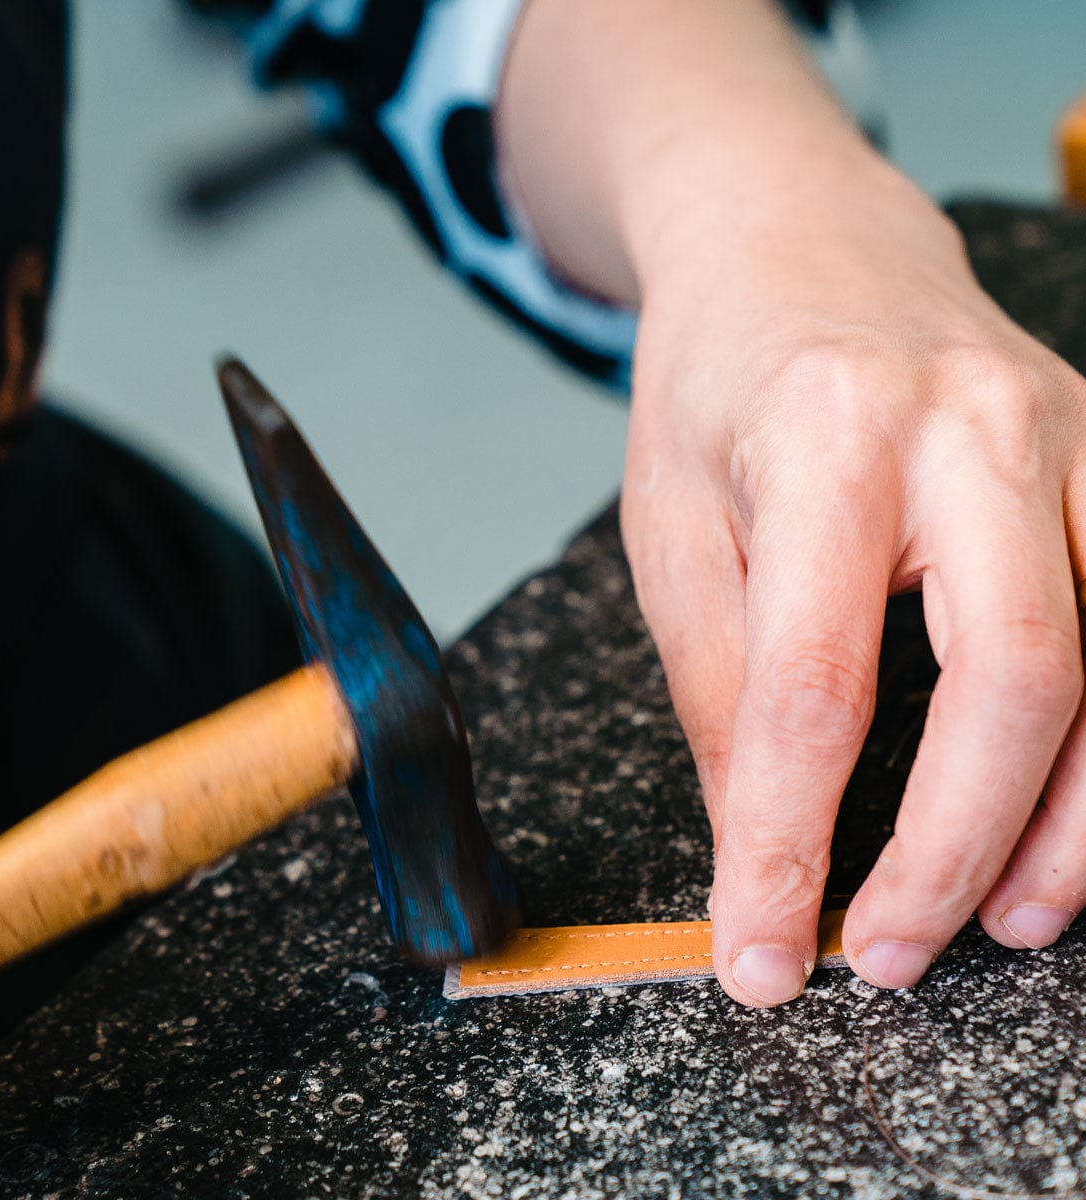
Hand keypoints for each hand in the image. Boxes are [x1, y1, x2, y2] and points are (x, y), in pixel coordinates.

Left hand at [497, 0, 1085, 1005]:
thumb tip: (759, 838)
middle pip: (1012, 675)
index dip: (791, 841)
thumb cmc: (715, 387)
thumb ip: (719, 680)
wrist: (798, 245)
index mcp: (824, 438)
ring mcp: (1067, 432)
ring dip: (1071, 820)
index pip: (815, 684)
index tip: (763, 949)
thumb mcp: (672, 526)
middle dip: (955, 844)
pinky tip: (1070, 814)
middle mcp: (970, 426)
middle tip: (892, 952)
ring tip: (1001, 918)